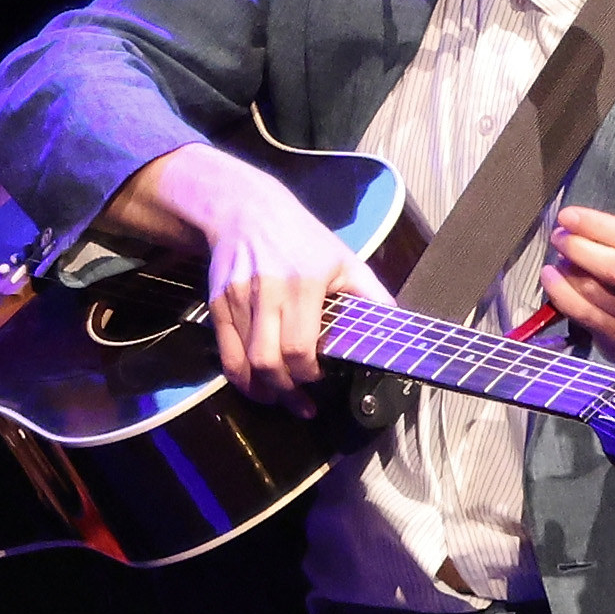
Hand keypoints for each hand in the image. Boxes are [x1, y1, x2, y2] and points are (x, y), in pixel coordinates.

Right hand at [175, 147, 389, 417]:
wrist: (245, 210)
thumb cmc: (302, 237)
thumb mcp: (343, 259)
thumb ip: (371, 295)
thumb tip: (397, 330)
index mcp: (304, 283)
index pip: (301, 347)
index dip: (310, 373)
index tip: (321, 377)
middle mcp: (267, 292)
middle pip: (269, 362)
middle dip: (287, 391)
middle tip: (303, 403)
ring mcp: (238, 300)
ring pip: (245, 364)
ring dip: (264, 391)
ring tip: (282, 399)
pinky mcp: (217, 305)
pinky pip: (226, 356)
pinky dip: (241, 379)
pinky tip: (258, 387)